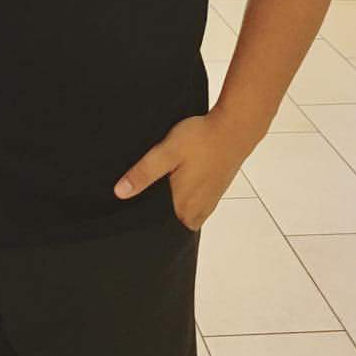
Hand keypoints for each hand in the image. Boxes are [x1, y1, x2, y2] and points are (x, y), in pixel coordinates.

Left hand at [113, 109, 260, 230]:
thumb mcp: (167, 152)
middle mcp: (199, 210)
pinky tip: (181, 177)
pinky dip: (188, 195)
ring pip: (186, 212)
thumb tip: (120, 193)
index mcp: (184, 207)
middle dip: (161, 211)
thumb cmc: (202, 138)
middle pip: (174, 221)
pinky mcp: (217, 190)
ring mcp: (210, 201)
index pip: (162, 228)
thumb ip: (144, 173)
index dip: (148, 220)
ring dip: (176, 203)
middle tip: (150, 189)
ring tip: (165, 182)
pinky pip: (197, 202)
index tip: (136, 209)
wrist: (235, 127)